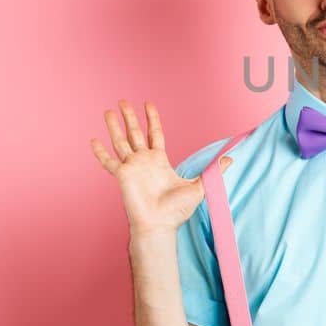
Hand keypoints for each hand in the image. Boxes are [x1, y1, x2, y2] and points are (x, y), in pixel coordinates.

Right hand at [90, 100, 230, 235]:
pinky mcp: (122, 176)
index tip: (148, 104)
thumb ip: (213, 171)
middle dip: (129, 116)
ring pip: (120, 141)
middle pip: (135, 133)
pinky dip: (100, 152)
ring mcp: (132, 168)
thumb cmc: (177, 210)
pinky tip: (93, 140)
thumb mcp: (201, 186)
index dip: (152, 119)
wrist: (160, 225)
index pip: (154, 134)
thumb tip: (231, 159)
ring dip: (114, 126)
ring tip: (107, 111)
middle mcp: (144, 161)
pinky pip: (108, 161)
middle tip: (123, 101)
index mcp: (159, 161)